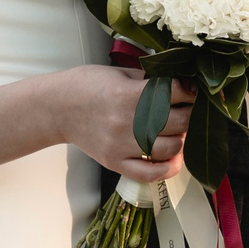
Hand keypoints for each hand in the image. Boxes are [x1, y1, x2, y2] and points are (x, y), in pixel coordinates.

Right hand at [61, 66, 193, 184]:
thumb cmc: (87, 85)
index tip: (191, 90)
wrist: (57, 108)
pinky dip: (167, 168)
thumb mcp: (120, 73)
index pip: (176, 94)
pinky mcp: (115, 163)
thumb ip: (149, 81)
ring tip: (176, 130)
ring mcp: (121, 146)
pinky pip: (149, 173)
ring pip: (170, 149)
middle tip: (187, 110)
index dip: (189, 91)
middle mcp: (128, 123)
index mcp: (129, 95)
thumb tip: (180, 86)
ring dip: (180, 139)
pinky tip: (173, 159)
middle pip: (179, 122)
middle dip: (189, 114)